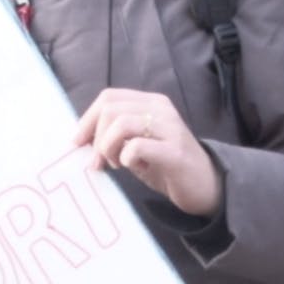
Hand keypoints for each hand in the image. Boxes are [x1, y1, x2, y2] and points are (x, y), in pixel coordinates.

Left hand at [74, 88, 221, 217]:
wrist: (205, 186)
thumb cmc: (166, 167)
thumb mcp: (137, 145)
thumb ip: (115, 136)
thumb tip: (82, 139)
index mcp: (150, 103)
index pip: (109, 97)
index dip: (87, 119)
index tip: (78, 143)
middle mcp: (161, 109)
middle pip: (111, 109)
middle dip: (96, 138)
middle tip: (99, 162)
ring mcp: (170, 128)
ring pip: (122, 124)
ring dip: (108, 148)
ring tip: (115, 164)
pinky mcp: (174, 151)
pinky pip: (137, 147)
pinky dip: (125, 158)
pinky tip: (132, 167)